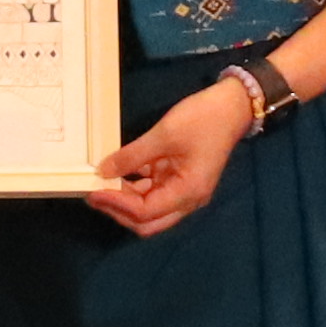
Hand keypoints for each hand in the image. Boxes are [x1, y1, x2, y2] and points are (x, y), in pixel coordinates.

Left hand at [85, 84, 252, 236]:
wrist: (232, 106)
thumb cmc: (203, 120)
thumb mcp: (164, 135)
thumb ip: (132, 156)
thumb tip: (103, 171)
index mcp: (187, 193)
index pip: (145, 212)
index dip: (116, 204)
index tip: (93, 191)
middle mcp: (187, 199)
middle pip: (147, 221)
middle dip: (119, 211)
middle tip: (93, 195)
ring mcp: (183, 190)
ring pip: (149, 207)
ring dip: (125, 199)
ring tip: (100, 184)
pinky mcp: (180, 178)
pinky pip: (154, 190)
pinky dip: (135, 186)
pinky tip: (117, 174)